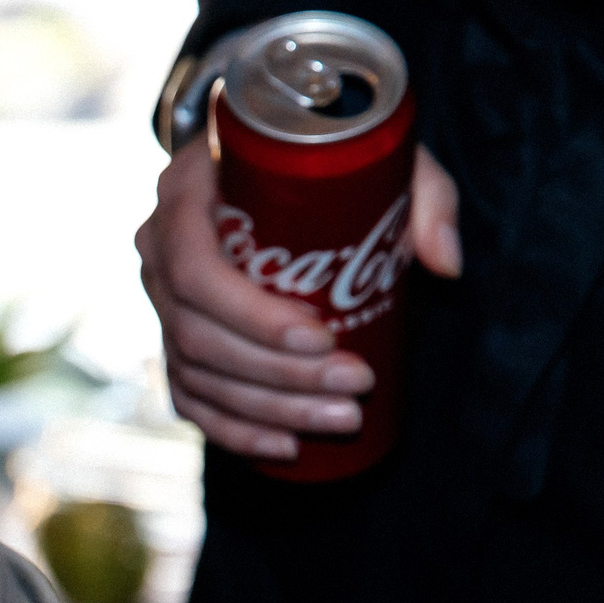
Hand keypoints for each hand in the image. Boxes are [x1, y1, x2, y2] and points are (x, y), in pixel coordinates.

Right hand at [136, 139, 459, 459]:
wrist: (266, 164)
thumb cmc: (319, 157)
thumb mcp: (373, 155)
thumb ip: (422, 195)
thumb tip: (446, 264)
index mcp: (184, 194)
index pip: (197, 270)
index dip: (253, 316)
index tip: (325, 336)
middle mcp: (157, 252)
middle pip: (199, 335)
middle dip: (280, 375)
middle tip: (357, 386)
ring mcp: (160, 301)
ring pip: (197, 374)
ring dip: (269, 409)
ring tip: (341, 419)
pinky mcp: (173, 338)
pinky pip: (190, 398)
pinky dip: (234, 430)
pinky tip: (284, 447)